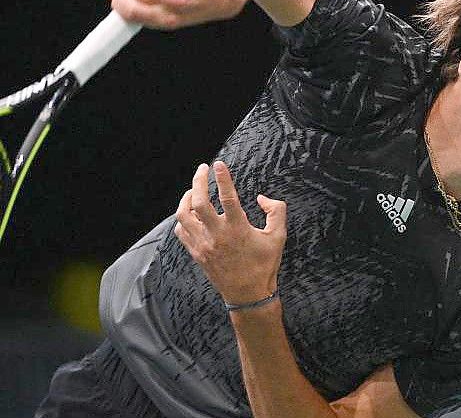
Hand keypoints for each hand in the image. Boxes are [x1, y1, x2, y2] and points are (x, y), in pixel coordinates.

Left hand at [175, 161, 286, 303]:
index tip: (218, 164)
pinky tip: (190, 214)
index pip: (227, 197)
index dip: (222, 178)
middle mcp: (217, 235)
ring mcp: (204, 244)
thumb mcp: (279, 237)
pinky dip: (183, 219)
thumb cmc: (265, 265)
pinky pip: (181, 231)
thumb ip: (276, 212)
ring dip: (186, 199)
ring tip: (193, 190)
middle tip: (202, 170)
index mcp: (238, 229)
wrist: (248, 294)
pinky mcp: (197, 253)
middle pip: (198, 202)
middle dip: (198, 181)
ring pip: (183, 216)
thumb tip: (262, 198)